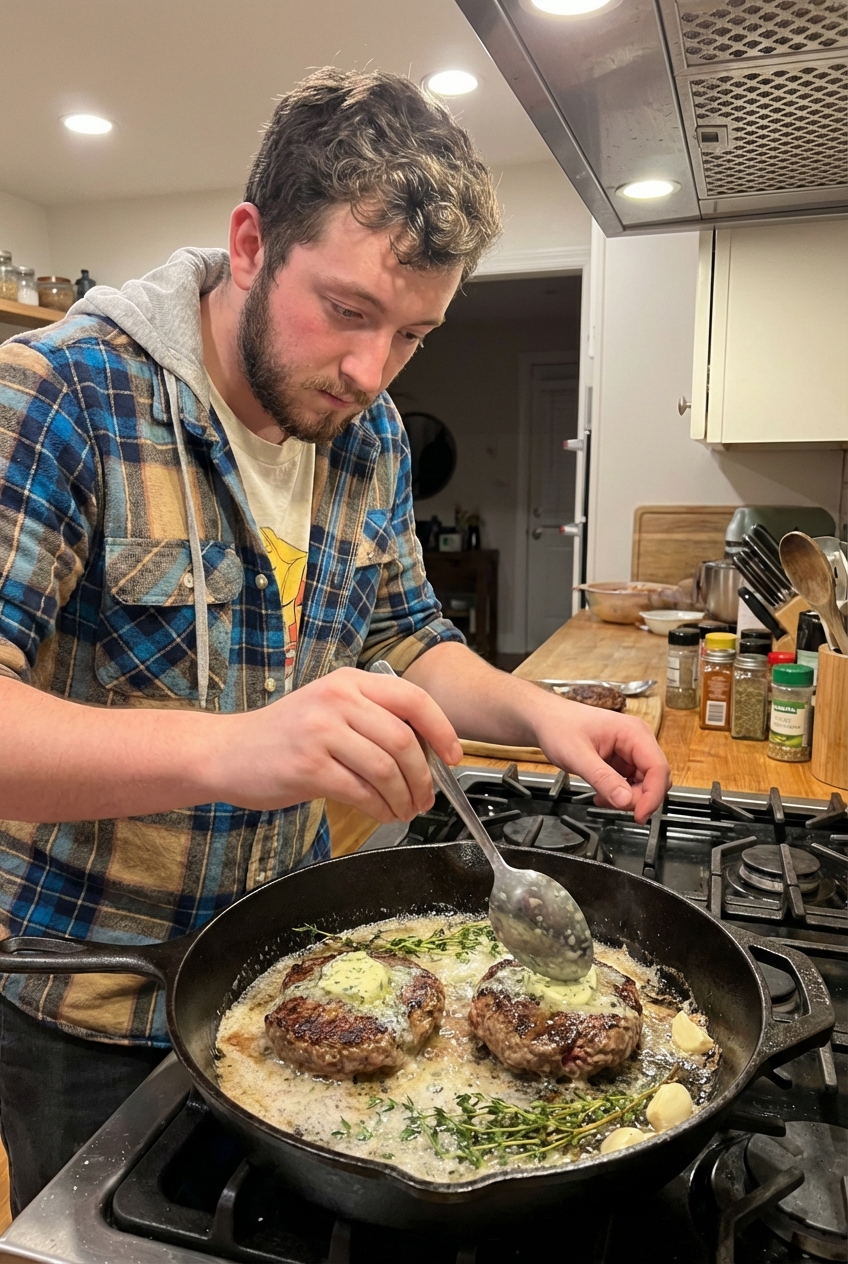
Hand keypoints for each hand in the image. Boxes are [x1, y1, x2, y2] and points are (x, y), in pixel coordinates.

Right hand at [210, 667, 461, 821]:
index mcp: (348, 682)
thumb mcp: (329, 709)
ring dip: (404, 796)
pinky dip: (380, 807)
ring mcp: (321, 732)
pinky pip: (361, 791)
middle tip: (426, 797)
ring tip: (405, 810)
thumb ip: (371, 720)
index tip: (454, 756)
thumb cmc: (282, 736)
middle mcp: (337, 700)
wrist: (226, 752)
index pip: (413, 698)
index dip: (442, 729)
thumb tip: (424, 752)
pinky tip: (382, 814)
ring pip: (386, 767)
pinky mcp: (308, 767)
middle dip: (424, 775)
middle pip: (403, 739)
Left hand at [533, 696, 669, 823]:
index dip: (653, 795)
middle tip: (610, 804)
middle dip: (638, 798)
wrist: (545, 720)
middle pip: (655, 779)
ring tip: (600, 797)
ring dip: (627, 798)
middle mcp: (638, 740)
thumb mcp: (577, 756)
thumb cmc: (558, 727)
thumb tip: (626, 801)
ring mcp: (631, 751)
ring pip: (645, 784)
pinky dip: (619, 794)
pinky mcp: (623, 761)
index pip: (658, 768)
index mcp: (633, 732)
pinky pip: (632, 784)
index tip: (639, 816)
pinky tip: (601, 794)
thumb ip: (602, 779)